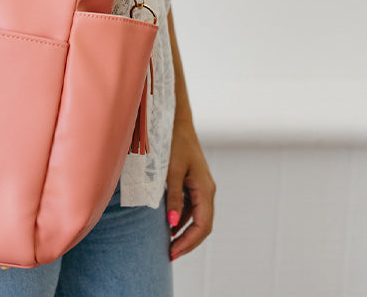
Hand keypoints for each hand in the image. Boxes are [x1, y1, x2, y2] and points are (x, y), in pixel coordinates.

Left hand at [165, 119, 215, 260]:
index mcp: (205, 188)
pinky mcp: (192, 182)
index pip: (203, 225)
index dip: (189, 241)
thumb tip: (171, 224)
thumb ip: (172, 197)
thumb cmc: (173, 142)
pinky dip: (181, 218)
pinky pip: (190, 206)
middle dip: (187, 241)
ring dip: (184, 231)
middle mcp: (207, 189)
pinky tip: (168, 225)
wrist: (175, 120)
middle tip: (170, 254)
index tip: (173, 252)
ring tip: (168, 244)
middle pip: (202, 224)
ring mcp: (201, 186)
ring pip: (196, 216)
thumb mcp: (171, 170)